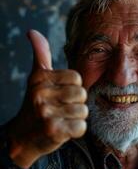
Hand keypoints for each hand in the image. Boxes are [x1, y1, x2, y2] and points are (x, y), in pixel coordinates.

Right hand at [7, 30, 87, 168]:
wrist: (23, 137)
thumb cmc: (36, 104)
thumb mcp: (37, 78)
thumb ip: (40, 55)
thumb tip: (33, 31)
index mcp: (41, 78)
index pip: (77, 78)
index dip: (72, 88)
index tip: (59, 95)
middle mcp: (42, 94)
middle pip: (82, 94)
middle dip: (75, 103)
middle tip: (60, 109)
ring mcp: (47, 113)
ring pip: (83, 111)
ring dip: (75, 117)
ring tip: (61, 119)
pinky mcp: (54, 130)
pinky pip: (81, 126)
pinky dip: (75, 130)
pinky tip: (63, 130)